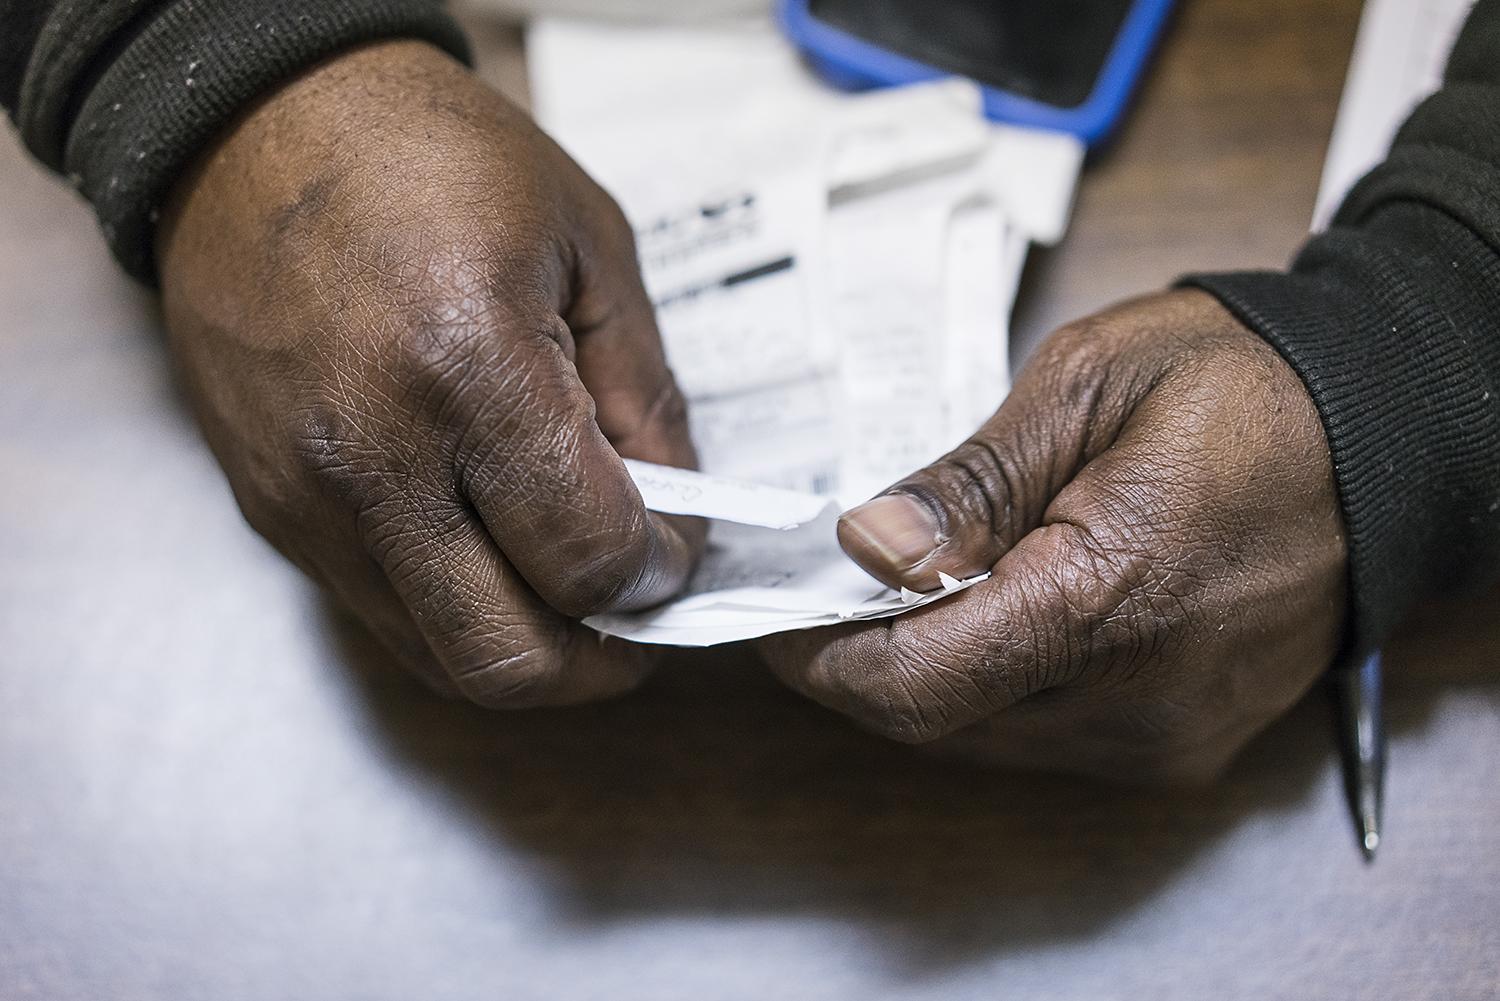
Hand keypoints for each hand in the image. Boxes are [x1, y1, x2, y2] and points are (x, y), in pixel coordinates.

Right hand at [157, 40, 703, 705]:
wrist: (254, 129)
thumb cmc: (432, 160)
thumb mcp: (588, 244)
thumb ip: (645, 395)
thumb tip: (676, 512)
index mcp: (469, 369)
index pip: (589, 559)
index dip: (660, 576)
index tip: (679, 550)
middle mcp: (375, 458)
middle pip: (508, 658)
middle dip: (599, 663)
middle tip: (640, 618)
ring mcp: (307, 498)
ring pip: (439, 657)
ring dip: (528, 647)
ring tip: (572, 589)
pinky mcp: (269, 509)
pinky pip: (382, 612)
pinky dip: (457, 610)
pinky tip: (493, 551)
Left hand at [761, 290, 1346, 783]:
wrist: (1384, 436)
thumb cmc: (1242, 389)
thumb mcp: (1086, 386)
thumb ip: (967, 482)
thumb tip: (866, 546)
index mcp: (1108, 598)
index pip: (914, 681)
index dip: (820, 656)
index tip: (774, 616)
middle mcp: (1138, 697)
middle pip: (937, 721)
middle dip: (862, 661)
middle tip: (826, 589)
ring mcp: (1165, 734)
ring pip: (983, 737)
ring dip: (926, 673)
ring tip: (909, 589)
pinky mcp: (1180, 745)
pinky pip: (1042, 736)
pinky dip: (992, 685)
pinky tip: (992, 615)